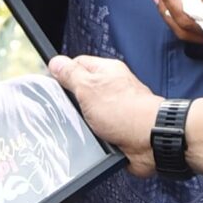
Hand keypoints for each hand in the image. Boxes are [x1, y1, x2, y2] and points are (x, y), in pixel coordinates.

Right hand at [49, 55, 163, 173]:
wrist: (149, 140)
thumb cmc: (126, 110)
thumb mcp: (88, 87)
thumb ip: (71, 74)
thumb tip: (56, 62)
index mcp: (106, 70)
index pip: (77, 63)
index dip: (63, 73)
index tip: (53, 84)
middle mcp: (112, 87)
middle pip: (82, 89)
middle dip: (72, 101)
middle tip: (68, 108)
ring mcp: (115, 107)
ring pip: (88, 111)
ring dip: (83, 120)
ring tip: (82, 125)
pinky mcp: (118, 126)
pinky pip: (97, 128)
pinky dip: (93, 134)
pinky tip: (92, 136)